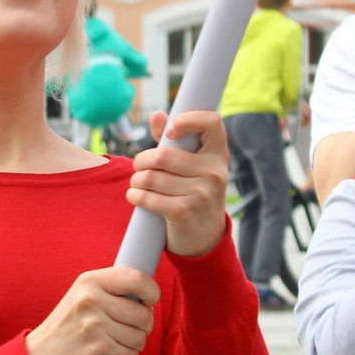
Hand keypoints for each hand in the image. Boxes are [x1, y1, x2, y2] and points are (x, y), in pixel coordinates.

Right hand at [24, 267, 159, 354]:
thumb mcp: (82, 296)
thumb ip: (110, 290)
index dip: (152, 291)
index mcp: (90, 281)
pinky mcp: (98, 351)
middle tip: (130, 328)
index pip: (136, 279)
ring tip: (118, 342)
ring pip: (140, 337)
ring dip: (136, 344)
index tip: (150, 301)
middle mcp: (91, 300)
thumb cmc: (68, 325)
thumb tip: (148, 297)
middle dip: (145, 325)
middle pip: (144, 314)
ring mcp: (94, 326)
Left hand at [128, 110, 229, 256]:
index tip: (170, 133)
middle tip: (139, 167)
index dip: (187, 119)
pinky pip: (148, 197)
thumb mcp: (191, 166)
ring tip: (138, 183)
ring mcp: (202, 193)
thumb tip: (157, 115)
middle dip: (142, 161)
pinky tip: (136, 196)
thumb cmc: (193, 192)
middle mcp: (214, 172)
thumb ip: (173, 140)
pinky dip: (135, 196)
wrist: (205, 238)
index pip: (212, 121)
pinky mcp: (185, 212)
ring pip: (151, 177)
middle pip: (163, 156)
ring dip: (136, 180)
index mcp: (218, 154)